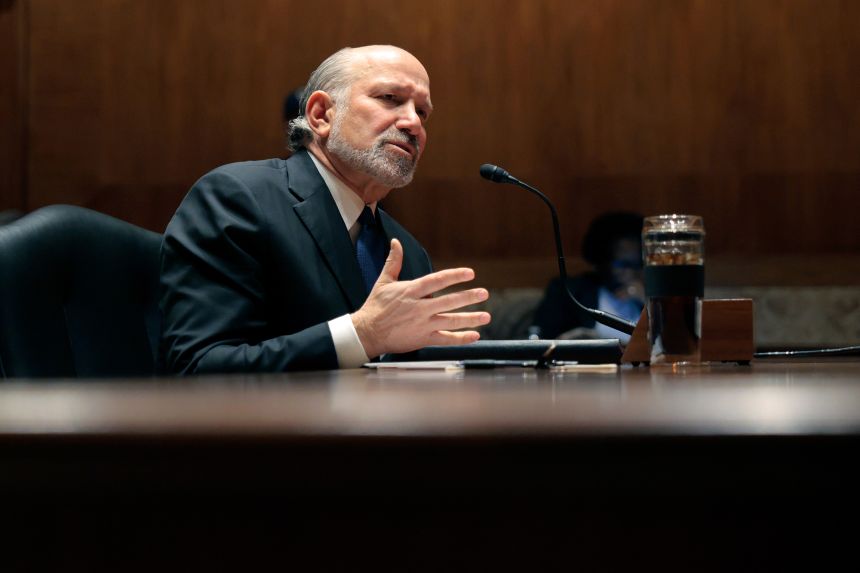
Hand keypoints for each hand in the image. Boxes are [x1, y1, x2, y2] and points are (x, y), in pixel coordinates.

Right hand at [351, 239, 490, 357]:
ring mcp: (422, 324)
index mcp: (411, 291)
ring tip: (486, 316)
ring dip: (470, 318)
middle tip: (484, 293)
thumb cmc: (375, 306)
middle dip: (468, 297)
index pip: (437, 281)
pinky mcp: (423, 339)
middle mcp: (419, 307)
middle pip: (449, 301)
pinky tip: (474, 335)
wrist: (366, 332)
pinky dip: (461, 338)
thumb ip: (393, 261)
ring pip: (451, 321)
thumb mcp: (383, 281)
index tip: (470, 273)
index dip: (454, 276)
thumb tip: (396, 242)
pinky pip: (445, 339)